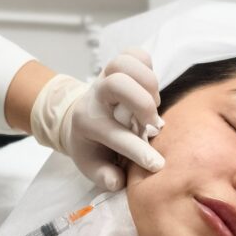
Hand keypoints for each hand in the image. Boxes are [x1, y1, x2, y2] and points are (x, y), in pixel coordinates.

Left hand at [30, 48, 164, 190]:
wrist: (78, 116)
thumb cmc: (91, 144)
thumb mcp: (91, 165)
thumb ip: (104, 175)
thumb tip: (118, 181)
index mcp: (88, 123)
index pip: (114, 134)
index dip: (138, 150)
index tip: (157, 164)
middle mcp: (95, 96)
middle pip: (116, 84)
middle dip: (141, 103)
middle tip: (151, 123)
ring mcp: (105, 77)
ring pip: (124, 63)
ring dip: (147, 83)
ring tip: (153, 103)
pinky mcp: (117, 66)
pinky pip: (134, 54)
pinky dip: (147, 67)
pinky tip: (149, 87)